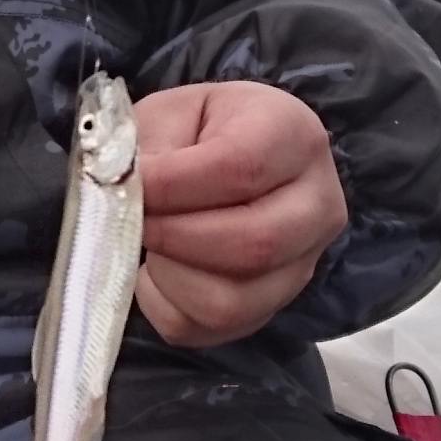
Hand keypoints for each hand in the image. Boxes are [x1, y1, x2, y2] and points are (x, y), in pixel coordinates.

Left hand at [130, 80, 349, 347]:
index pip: (241, 168)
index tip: (127, 184)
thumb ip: (144, 150)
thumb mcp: (167, 111)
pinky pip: (207, 329)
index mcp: (294, 134)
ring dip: (169, 275)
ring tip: (148, 241)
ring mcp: (302, 265)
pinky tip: (159, 266)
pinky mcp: (270, 308)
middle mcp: (317, 204)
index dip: (173, 184)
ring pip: (231, 302)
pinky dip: (165, 303)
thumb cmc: (194, 128)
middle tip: (131, 220)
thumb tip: (122, 196)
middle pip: (253, 244)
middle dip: (172, 237)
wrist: (225, 152)